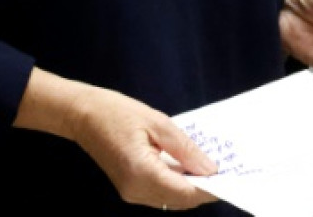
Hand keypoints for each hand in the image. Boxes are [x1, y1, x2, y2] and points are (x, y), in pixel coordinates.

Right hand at [15, 69, 216, 209]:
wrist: (82, 114)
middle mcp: (136, 191)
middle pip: (179, 201)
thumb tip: (210, 170)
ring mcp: (131, 193)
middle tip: (223, 170)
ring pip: (170, 200)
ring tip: (208, 167)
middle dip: (203, 189)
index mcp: (142, 173)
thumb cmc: (118, 111)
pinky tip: (186, 168)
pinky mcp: (129, 189)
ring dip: (190, 188)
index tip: (231, 177)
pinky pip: (160, 193)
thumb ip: (185, 149)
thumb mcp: (158, 122)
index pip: (185, 193)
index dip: (210, 188)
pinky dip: (176, 185)